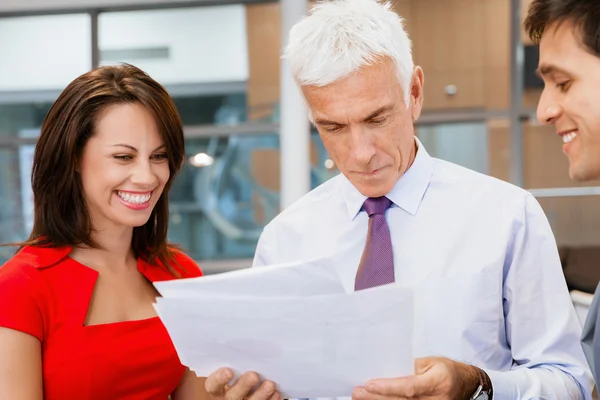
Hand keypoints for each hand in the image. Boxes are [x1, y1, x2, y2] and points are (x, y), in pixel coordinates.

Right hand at [205, 368, 280, 399]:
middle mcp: (227, 398)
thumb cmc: (233, 376)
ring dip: (260, 394)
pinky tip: (276, 393)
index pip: (213, 385)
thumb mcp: (229, 370)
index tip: (228, 371)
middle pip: (233, 395)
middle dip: (244, 385)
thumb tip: (242, 346)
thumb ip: (232, 364)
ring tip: (270, 384)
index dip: (219, 379)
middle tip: (253, 375)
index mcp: (216, 389)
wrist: (239, 391)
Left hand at [352, 357, 479, 399]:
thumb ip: (410, 367)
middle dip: (376, 398)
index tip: (369, 384)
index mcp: (437, 382)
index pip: (409, 387)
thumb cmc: (448, 370)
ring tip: (361, 398)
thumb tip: (386, 370)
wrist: (467, 385)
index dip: (388, 387)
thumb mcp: (431, 362)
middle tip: (357, 392)